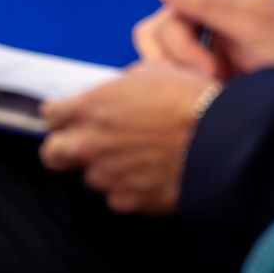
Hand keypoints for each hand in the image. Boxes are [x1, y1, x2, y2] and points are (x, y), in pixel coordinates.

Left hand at [38, 61, 215, 213]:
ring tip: (134, 159)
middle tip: (86, 143)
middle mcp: (90, 144)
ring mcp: (107, 176)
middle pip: (51, 155)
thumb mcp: (152, 71)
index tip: (73, 116)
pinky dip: (128, 189)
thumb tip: (119, 92)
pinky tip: (148, 176)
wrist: (224, 140)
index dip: (63, 115)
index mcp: (89, 107)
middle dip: (63, 149)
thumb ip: (121, 86)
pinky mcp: (129, 201)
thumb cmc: (191, 100)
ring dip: (104, 169)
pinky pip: (117, 197)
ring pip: (89, 178)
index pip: (50, 114)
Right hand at [131, 0, 273, 80]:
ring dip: (182, 81)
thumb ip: (204, 4)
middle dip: (180, 64)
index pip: (166, 18)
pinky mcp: (201, 75)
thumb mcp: (252, 25)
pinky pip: (173, 83)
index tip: (211, 70)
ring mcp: (200, 48)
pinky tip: (210, 97)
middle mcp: (200, 20)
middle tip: (213, 82)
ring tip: (216, 92)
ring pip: (159, 64)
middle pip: (154, 38)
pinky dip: (186, 92)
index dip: (182, 47)